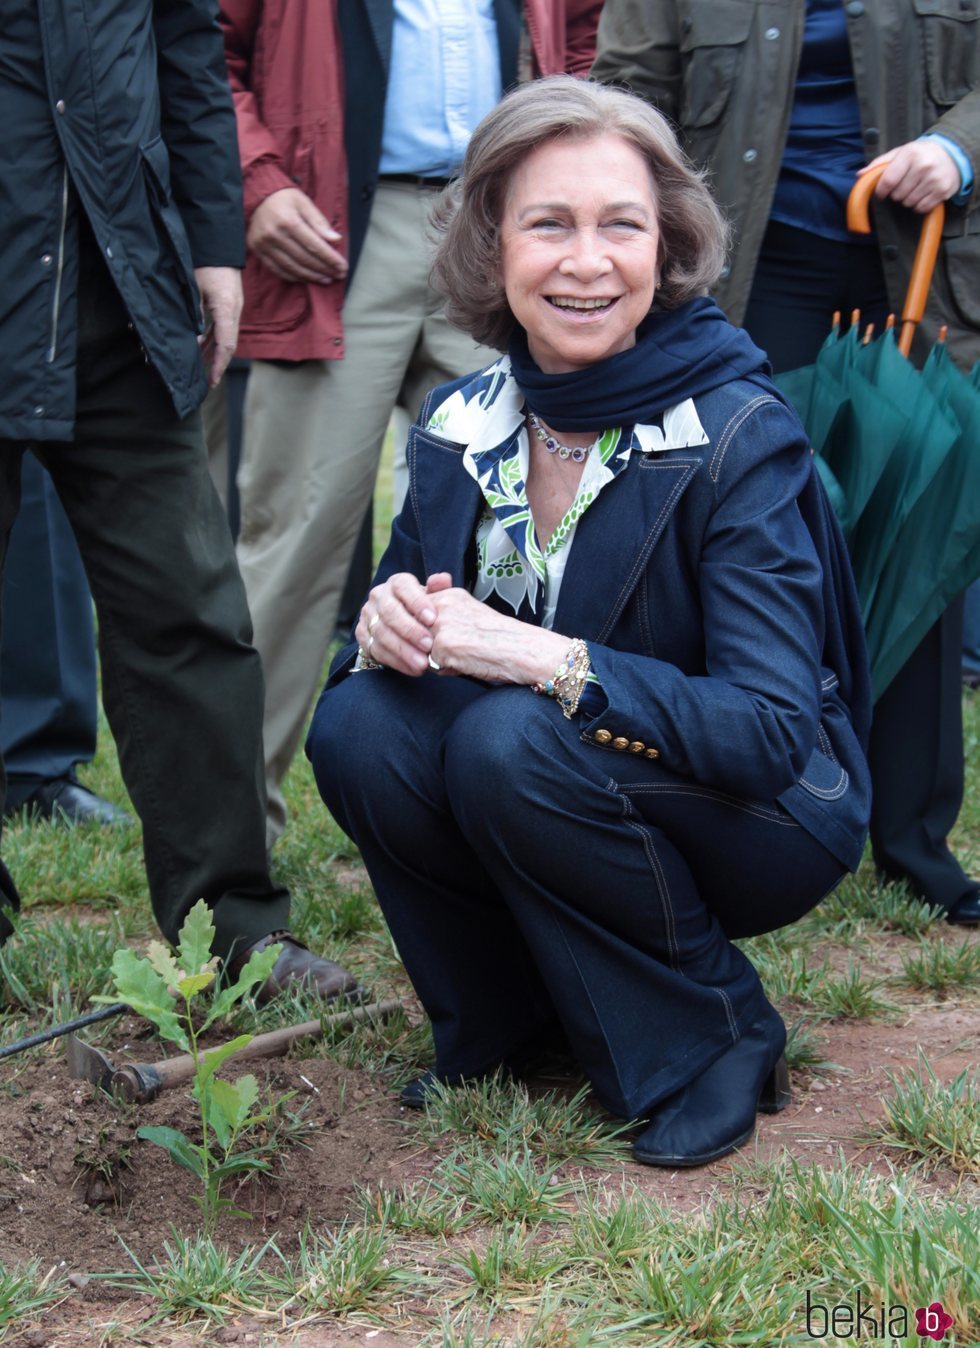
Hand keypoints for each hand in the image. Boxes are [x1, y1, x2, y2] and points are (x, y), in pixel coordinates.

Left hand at [193, 266, 242, 386]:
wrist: (217, 243)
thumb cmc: (205, 262)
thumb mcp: (195, 287)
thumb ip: (194, 313)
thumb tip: (193, 339)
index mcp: (227, 309)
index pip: (226, 345)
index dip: (219, 365)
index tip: (212, 380)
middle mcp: (233, 312)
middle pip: (228, 345)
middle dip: (217, 364)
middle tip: (207, 382)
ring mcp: (232, 308)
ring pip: (224, 337)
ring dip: (213, 353)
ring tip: (201, 369)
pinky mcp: (227, 305)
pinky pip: (221, 328)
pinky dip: (212, 340)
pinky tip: (200, 347)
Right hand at [247, 188, 347, 283]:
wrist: (256, 197)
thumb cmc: (283, 199)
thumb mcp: (303, 202)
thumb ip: (319, 222)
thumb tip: (336, 240)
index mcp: (288, 220)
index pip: (314, 245)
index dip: (330, 259)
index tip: (343, 267)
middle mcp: (274, 234)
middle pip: (304, 259)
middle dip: (324, 269)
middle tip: (338, 275)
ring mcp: (264, 245)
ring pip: (292, 268)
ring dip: (312, 276)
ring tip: (326, 279)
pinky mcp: (258, 252)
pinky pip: (279, 270)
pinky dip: (295, 277)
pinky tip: (307, 278)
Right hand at [356, 573, 443, 675]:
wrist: (405, 626)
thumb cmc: (423, 610)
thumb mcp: (433, 598)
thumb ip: (439, 589)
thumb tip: (443, 578)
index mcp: (396, 583)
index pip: (403, 586)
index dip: (417, 602)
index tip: (432, 618)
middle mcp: (378, 596)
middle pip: (390, 611)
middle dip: (410, 630)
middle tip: (428, 645)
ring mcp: (367, 616)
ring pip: (382, 633)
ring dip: (403, 650)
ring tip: (423, 663)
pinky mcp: (362, 635)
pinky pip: (376, 650)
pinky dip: (396, 662)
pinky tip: (413, 669)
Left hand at [426, 583, 569, 684]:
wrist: (522, 649)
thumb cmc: (501, 637)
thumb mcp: (471, 614)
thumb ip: (446, 614)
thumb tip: (422, 626)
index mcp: (450, 595)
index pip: (417, 613)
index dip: (427, 632)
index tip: (453, 638)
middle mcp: (442, 605)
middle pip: (416, 633)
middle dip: (431, 646)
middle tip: (462, 647)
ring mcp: (441, 625)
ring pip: (422, 649)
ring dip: (438, 658)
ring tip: (465, 654)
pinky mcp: (443, 646)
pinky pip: (431, 665)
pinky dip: (446, 670)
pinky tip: (467, 663)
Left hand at [859, 141, 961, 213]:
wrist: (952, 153)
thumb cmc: (920, 154)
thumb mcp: (901, 152)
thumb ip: (879, 164)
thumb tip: (860, 175)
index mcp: (910, 154)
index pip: (888, 181)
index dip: (881, 191)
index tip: (882, 192)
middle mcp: (923, 166)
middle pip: (897, 195)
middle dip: (896, 193)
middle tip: (904, 184)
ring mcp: (934, 179)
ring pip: (908, 203)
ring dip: (907, 199)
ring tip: (914, 188)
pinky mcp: (942, 191)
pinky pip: (921, 208)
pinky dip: (918, 205)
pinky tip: (923, 194)